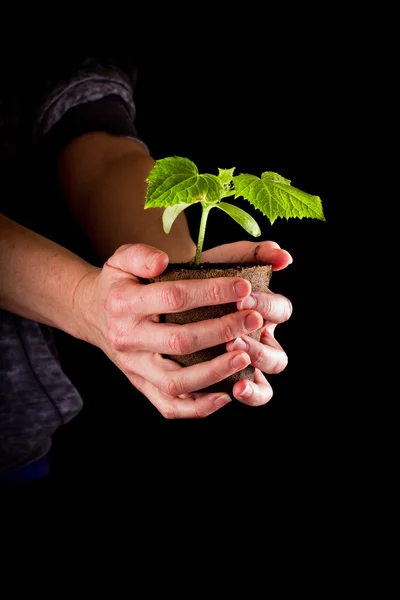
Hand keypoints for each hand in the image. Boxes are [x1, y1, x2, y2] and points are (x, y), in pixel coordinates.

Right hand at [74, 243, 264, 417]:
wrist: (91, 314)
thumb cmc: (117, 283)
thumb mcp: (120, 259)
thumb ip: (140, 254)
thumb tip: (163, 261)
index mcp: (124, 304)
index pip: (174, 298)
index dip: (211, 292)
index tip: (243, 287)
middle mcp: (127, 339)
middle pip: (180, 341)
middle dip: (222, 331)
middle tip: (253, 319)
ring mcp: (134, 367)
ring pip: (176, 381)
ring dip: (215, 372)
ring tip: (246, 357)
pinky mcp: (141, 385)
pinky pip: (169, 406)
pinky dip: (198, 408)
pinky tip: (225, 396)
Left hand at [201, 240, 292, 406]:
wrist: (162, 293)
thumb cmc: (197, 274)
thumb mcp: (218, 258)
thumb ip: (252, 253)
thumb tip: (282, 256)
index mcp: (262, 313)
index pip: (281, 311)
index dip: (266, 306)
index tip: (242, 298)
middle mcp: (257, 344)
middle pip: (277, 358)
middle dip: (258, 348)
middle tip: (233, 338)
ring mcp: (241, 369)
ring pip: (263, 387)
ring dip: (248, 378)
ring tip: (229, 362)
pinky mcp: (215, 385)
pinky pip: (228, 402)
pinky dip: (224, 402)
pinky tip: (221, 394)